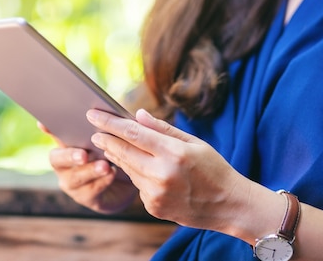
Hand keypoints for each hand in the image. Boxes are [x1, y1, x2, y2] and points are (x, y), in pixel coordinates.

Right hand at [39, 122, 137, 213]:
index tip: (43, 123)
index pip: (55, 133)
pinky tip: (112, 173)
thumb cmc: (120, 151)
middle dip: (69, 155)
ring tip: (105, 166)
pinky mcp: (85, 197)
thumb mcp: (117, 137)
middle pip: (57, 158)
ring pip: (74, 177)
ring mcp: (72, 182)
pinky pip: (90, 191)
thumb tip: (127, 112)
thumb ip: (114, 125)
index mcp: (69, 143)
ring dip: (90, 171)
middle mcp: (64, 163)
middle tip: (83, 154)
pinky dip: (102, 181)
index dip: (48, 128)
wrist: (133, 180)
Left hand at [87, 109, 248, 229]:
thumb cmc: (214, 168)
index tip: (93, 114)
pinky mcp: (153, 207)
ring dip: (117, 156)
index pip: (133, 133)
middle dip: (106, 139)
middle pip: (123, 151)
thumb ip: (163, 129)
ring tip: (110, 145)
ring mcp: (156, 193)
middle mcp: (162, 174)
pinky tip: (142, 168)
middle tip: (94, 130)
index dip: (110, 123)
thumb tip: (137, 115)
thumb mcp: (194, 143)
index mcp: (173, 153)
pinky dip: (136, 174)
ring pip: (127, 168)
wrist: (229, 205)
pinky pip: (137, 185)